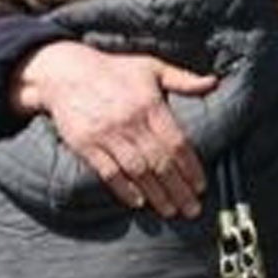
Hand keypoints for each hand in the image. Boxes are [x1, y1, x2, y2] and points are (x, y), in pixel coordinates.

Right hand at [11, 43, 214, 218]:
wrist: (65, 72)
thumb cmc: (113, 70)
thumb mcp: (150, 67)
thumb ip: (182, 79)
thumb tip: (212, 82)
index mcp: (150, 104)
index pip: (177, 143)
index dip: (191, 168)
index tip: (200, 186)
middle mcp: (130, 122)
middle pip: (160, 162)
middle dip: (179, 189)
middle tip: (192, 210)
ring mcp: (107, 135)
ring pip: (138, 171)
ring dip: (156, 194)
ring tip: (170, 211)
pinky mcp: (86, 145)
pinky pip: (109, 172)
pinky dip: (124, 190)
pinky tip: (138, 202)